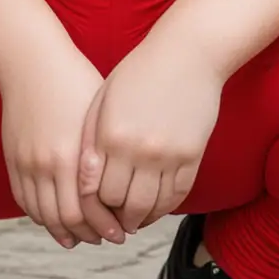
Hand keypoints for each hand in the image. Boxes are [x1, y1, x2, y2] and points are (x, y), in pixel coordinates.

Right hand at [0, 50, 129, 249]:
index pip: (86, 211)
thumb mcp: (100, 116)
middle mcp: (46, 164)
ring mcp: (25, 163)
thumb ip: (107, 155)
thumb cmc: (74, 81)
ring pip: (42, 214)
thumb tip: (128, 185)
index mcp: (72, 154)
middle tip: (107, 238)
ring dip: (63, 230)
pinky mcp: (12, 159)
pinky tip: (56, 218)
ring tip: (82, 235)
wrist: (30, 62)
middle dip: (88, 234)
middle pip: (65, 219)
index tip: (122, 231)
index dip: (105, 226)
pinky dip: (40, 216)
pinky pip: (24, 200)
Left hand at [79, 39, 223, 234]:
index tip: (93, 212)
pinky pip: (178, 195)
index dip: (94, 208)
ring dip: (141, 219)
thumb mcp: (104, 101)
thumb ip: (92, 143)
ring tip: (133, 220)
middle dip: (116, 220)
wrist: (188, 53)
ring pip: (153, 206)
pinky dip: (165, 208)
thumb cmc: (139, 73)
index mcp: (111, 136)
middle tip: (113, 225)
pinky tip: (155, 208)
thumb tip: (85, 186)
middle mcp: (140, 150)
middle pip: (125, 206)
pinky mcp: (193, 155)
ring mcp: (170, 154)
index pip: (98, 193)